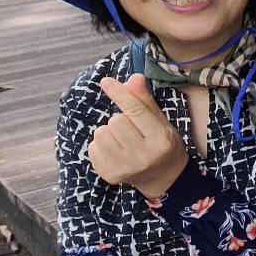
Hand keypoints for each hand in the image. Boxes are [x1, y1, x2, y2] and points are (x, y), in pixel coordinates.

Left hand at [88, 74, 188, 198]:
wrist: (163, 178)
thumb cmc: (163, 144)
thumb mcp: (161, 122)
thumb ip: (145, 101)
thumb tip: (133, 77)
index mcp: (160, 140)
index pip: (136, 111)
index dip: (120, 94)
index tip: (106, 81)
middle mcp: (143, 155)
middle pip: (115, 121)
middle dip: (120, 120)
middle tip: (132, 130)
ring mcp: (125, 167)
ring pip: (101, 133)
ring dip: (109, 132)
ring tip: (122, 140)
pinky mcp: (109, 174)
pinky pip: (92, 147)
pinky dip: (101, 145)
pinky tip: (115, 151)